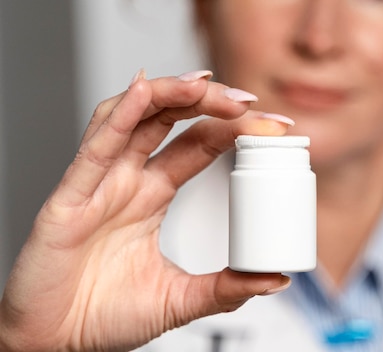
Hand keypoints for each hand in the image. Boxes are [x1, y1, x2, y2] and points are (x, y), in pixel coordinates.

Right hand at [0, 70, 292, 350]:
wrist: (55, 344)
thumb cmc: (104, 316)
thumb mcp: (179, 299)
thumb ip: (227, 288)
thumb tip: (275, 279)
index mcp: (152, 195)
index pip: (198, 145)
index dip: (232, 128)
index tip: (273, 124)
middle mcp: (127, 181)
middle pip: (170, 120)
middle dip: (208, 102)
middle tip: (247, 101)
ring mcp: (99, 185)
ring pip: (133, 119)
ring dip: (168, 94)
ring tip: (205, 84)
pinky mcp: (70, 200)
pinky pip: (95, 148)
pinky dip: (119, 117)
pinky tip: (142, 92)